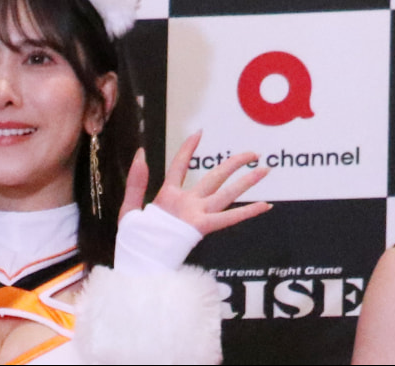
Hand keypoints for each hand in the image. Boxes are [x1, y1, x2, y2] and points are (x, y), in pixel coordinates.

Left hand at [119, 131, 271, 235]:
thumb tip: (140, 154)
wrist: (137, 262)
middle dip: (234, 164)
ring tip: (265, 170)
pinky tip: (265, 205)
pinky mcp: (200, 227)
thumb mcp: (129, 208)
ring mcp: (196, 214)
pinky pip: (227, 218)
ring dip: (245, 182)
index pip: (180, 166)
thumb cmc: (134, 241)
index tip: (199, 133)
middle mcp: (187, 203)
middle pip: (214, 177)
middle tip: (253, 153)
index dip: (188, 149)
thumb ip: (136, 182)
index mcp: (169, 196)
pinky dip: (246, 213)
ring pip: (225, 194)